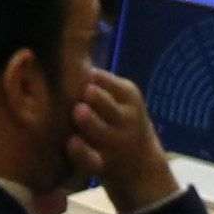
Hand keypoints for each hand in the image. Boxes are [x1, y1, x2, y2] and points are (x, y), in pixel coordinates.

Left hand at [67, 63, 180, 213]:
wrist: (143, 166)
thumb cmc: (122, 120)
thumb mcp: (123, 98)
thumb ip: (101, 81)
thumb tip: (72, 47)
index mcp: (128, 95)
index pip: (105, 80)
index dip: (87, 77)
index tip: (70, 71)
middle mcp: (125, 118)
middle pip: (105, 103)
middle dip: (93, 97)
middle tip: (79, 90)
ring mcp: (115, 143)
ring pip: (99, 129)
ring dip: (87, 121)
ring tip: (77, 112)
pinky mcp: (103, 165)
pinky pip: (90, 159)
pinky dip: (80, 151)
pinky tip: (71, 142)